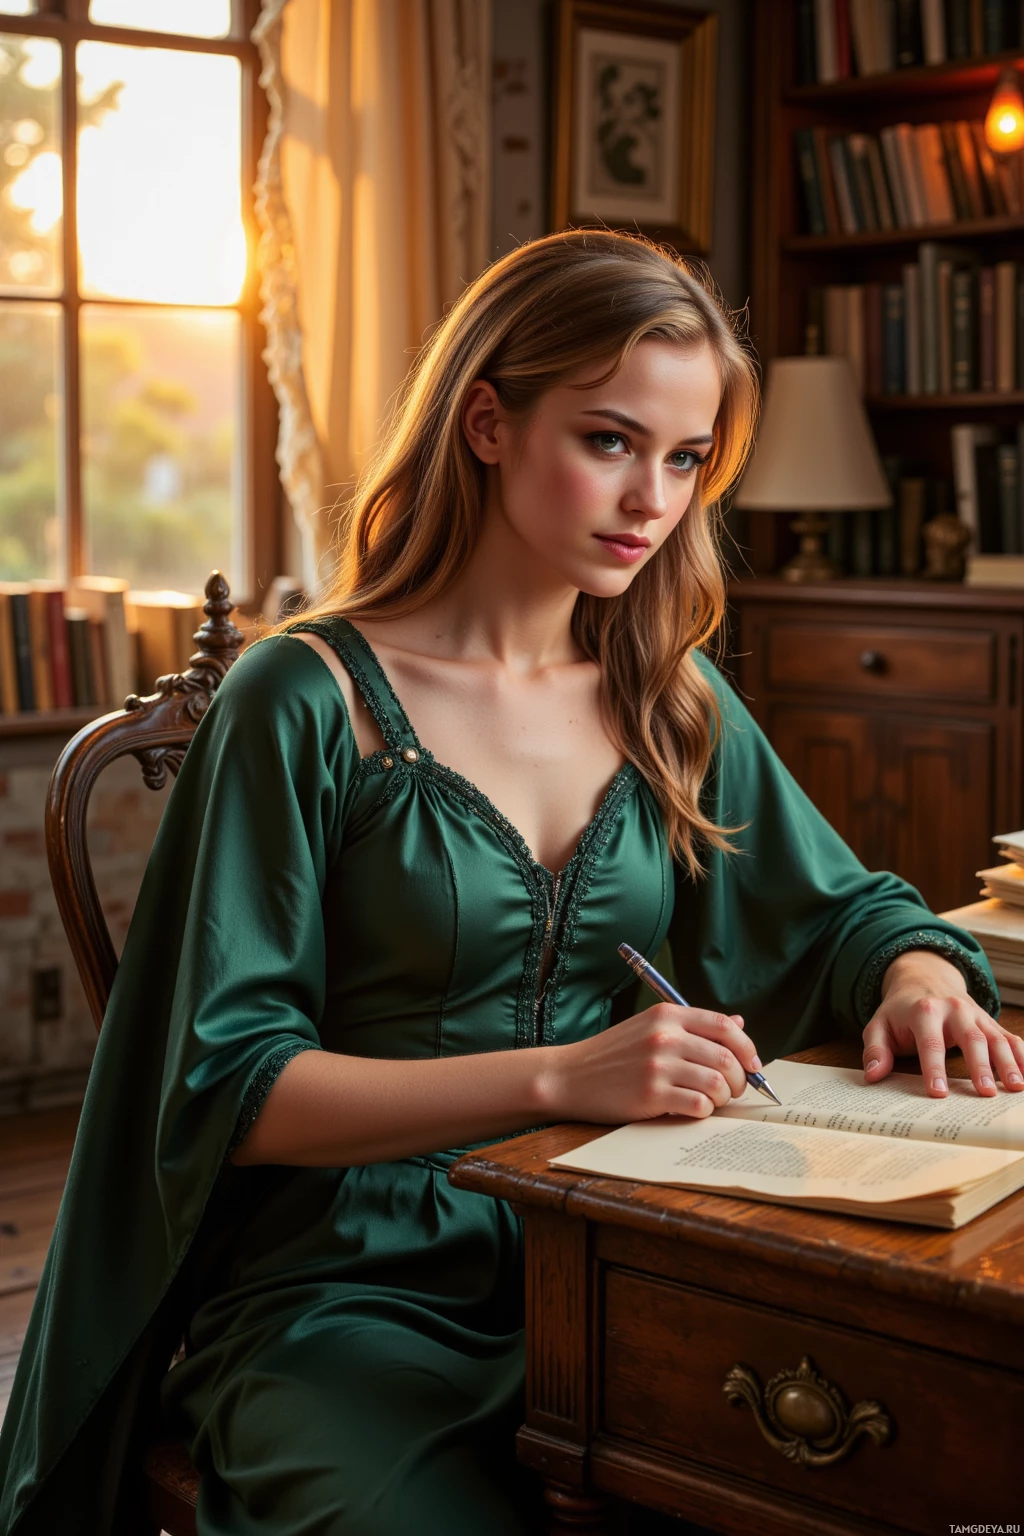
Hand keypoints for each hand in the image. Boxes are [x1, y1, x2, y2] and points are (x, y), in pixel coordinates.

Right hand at [545, 1004, 760, 1123]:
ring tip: (710, 1100)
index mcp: (667, 1015)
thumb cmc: (613, 1055)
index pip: (724, 1026)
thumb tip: (738, 1024)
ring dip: (722, 1098)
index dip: (747, 1048)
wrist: (570, 1076)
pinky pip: (699, 1105)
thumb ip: (693, 1027)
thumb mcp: (650, 1028)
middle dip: (740, 1080)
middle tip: (732, 1090)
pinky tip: (691, 1108)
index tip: (753, 1065)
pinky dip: (703, 1111)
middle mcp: (665, 1036)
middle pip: (727, 1058)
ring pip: (717, 1084)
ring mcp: (658, 1066)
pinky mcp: (651, 1094)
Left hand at [863, 950, 1023, 1096]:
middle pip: (970, 1038)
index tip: (938, 1093)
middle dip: (979, 1066)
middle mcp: (954, 1010)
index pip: (930, 1043)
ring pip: (995, 1037)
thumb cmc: (900, 1011)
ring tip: (1015, 1087)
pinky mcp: (989, 1022)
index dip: (934, 1068)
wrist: (924, 979)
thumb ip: (875, 1049)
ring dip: (1007, 1063)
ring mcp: (975, 1015)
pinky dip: (1021, 1055)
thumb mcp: (879, 1025)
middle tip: (985, 1093)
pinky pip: (1009, 1037)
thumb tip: (873, 1076)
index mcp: (924, 1011)